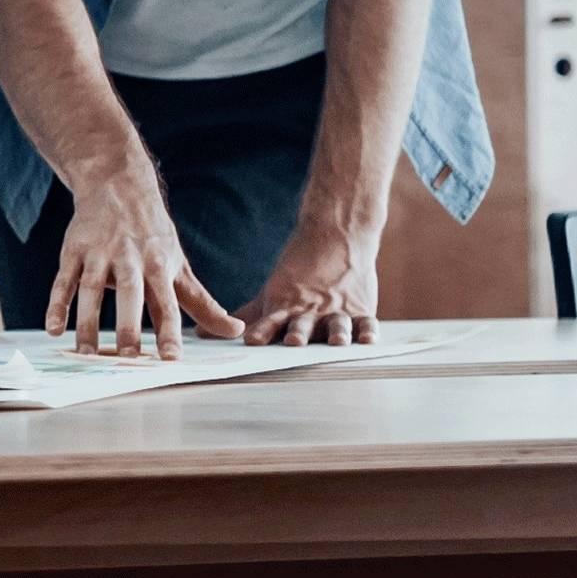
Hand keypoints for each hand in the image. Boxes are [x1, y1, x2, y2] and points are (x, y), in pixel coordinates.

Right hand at [49, 160, 241, 357]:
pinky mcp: (73, 250)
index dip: (170, 331)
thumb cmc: (153, 235)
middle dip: (129, 324)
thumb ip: (203, 304)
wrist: (118, 184)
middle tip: (128, 356)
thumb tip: (237, 331)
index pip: (167, 303)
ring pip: (92, 289)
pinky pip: (63, 280)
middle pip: (130, 294)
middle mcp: (130, 259)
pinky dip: (57, 304)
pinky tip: (53, 328)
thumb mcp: (179, 266)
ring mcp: (99, 254)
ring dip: (88, 321)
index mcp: (158, 266)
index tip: (171, 358)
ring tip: (87, 353)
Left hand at [237, 221, 378, 345]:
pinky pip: (367, 322)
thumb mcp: (273, 292)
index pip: (271, 320)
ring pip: (337, 324)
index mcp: (287, 306)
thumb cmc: (300, 270)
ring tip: (336, 342)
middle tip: (293, 340)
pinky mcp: (361, 309)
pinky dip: (368, 331)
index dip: (262, 330)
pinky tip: (368, 340)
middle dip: (298, 332)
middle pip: (304, 323)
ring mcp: (338, 310)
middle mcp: (311, 310)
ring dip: (335, 333)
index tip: (252, 341)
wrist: (336, 236)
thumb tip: (208, 334)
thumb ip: (248, 315)